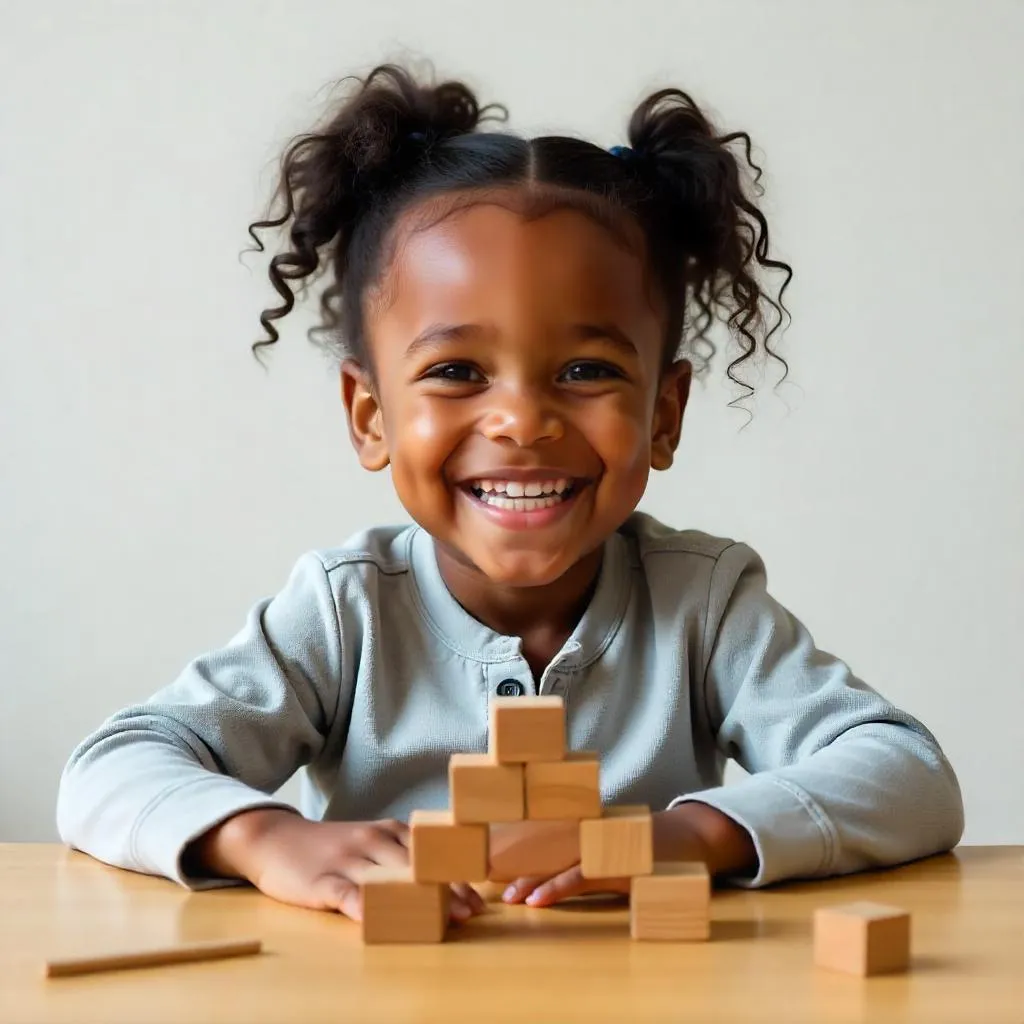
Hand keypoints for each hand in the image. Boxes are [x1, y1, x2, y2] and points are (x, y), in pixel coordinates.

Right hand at [184, 809, 484, 923]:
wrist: (275, 839)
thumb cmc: (329, 846)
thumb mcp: (368, 842)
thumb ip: (397, 857)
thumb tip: (437, 883)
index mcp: (387, 831)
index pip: (429, 854)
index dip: (454, 877)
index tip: (478, 899)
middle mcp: (372, 840)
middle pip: (416, 867)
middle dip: (446, 891)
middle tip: (471, 914)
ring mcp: (347, 859)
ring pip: (388, 880)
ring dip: (418, 901)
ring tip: (444, 921)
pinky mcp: (322, 880)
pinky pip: (348, 894)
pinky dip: (366, 906)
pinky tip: (382, 920)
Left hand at [502, 803, 755, 907]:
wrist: (691, 837)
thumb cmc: (651, 842)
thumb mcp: (617, 839)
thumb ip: (593, 846)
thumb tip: (561, 861)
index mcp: (592, 831)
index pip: (553, 843)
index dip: (528, 857)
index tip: (502, 870)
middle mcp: (596, 838)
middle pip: (553, 855)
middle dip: (526, 873)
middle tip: (501, 891)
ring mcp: (608, 852)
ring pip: (566, 868)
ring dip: (540, 884)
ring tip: (518, 898)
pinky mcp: (622, 867)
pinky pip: (587, 879)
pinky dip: (562, 887)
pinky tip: (543, 898)